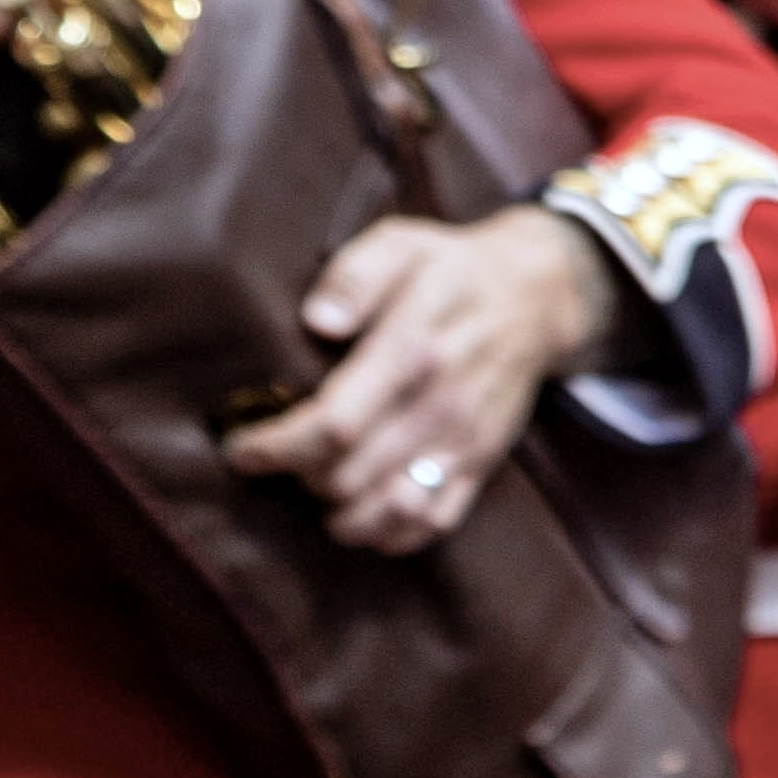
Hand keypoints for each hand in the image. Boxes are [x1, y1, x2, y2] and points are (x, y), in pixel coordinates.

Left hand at [218, 206, 627, 552]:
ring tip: (314, 490)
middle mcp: (442, 404)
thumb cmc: (451, 269)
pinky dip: (388, 534)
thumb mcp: (402, 243)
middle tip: (276, 458)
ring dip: (339, 514)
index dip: (277, 447)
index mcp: (415, 348)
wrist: (537, 297)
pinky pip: (434, 522)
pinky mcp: (481, 462)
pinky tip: (359, 518)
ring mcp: (465, 440)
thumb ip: (356, 275)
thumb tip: (318, 319)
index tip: (240, 447)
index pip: (335, 424)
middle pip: (350, 475)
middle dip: (297, 476)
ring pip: (390, 510)